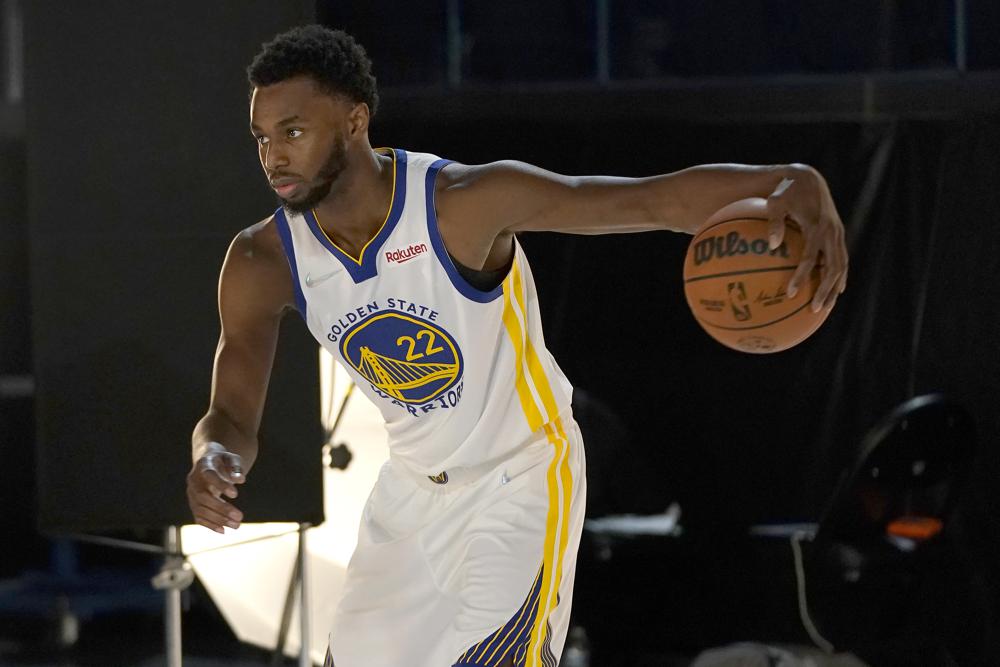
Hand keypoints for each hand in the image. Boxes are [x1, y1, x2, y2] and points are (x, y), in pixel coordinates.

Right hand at [186, 442, 245, 532]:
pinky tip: (223, 530)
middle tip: (240, 517)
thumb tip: (241, 479)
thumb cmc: (223, 460)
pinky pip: (198, 516)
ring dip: (218, 519)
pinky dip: (209, 525)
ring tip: (236, 525)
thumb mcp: (232, 458)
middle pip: (203, 496)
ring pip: (200, 509)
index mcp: (203, 465)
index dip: (220, 485)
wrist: (208, 462)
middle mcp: (193, 480)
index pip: (209, 475)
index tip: (235, 494)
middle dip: (221, 508)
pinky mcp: (193, 504)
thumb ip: (236, 467)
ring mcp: (191, 493)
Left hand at [765, 164, 847, 311]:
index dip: (802, 277)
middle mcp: (831, 232)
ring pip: (841, 266)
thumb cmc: (785, 191)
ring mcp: (837, 233)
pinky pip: (841, 259)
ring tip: (826, 306)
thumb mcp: (775, 202)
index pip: (810, 258)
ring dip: (834, 287)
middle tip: (814, 309)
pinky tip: (834, 291)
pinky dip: (839, 276)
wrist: (807, 178)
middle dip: (824, 290)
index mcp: (816, 226)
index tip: (791, 294)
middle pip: (832, 267)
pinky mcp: (838, 234)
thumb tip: (772, 245)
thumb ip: (774, 222)